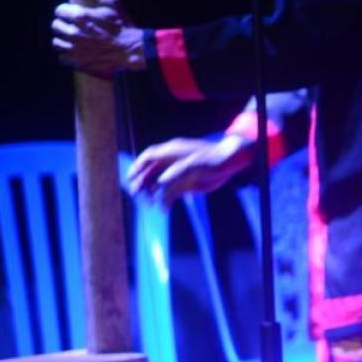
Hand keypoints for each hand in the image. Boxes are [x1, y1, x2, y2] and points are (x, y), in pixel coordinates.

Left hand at [51, 0, 144, 75]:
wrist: (132, 50)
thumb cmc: (122, 25)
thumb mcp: (111, 3)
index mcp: (80, 16)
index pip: (59, 11)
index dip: (67, 12)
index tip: (76, 15)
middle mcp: (73, 33)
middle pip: (55, 26)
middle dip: (64, 25)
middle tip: (77, 28)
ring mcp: (74, 49)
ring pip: (56, 42)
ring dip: (64, 40)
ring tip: (77, 40)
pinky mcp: (77, 62)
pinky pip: (62, 58)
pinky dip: (69, 55)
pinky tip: (80, 52)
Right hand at [126, 134, 252, 205]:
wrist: (231, 162)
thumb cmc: (214, 158)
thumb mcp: (197, 163)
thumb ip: (179, 171)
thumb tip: (162, 180)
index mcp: (172, 152)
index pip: (149, 156)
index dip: (138, 166)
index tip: (130, 177)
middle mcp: (172, 162)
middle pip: (150, 172)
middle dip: (142, 182)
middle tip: (136, 194)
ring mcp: (178, 174)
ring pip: (158, 184)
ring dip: (152, 194)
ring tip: (149, 204)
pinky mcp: (185, 184)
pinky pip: (170, 193)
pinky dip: (166, 201)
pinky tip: (164, 210)